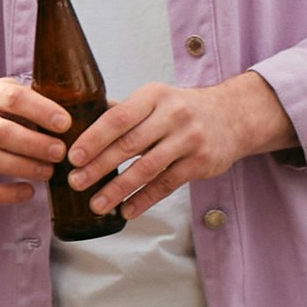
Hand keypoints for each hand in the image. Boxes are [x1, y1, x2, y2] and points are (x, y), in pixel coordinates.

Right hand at [0, 74, 72, 205]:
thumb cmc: (4, 109)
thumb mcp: (16, 92)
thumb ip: (40, 100)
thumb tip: (82, 114)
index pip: (12, 98)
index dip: (40, 111)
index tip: (66, 124)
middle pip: (0, 132)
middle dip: (34, 144)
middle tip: (61, 152)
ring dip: (23, 168)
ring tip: (49, 172)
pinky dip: (6, 194)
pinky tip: (29, 191)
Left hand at [67, 70, 289, 218]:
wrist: (233, 116)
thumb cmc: (182, 109)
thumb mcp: (155, 99)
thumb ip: (122, 112)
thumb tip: (79, 124)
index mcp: (155, 95)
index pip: (119, 117)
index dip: (94, 138)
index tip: (73, 156)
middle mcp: (173, 115)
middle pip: (129, 144)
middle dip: (99, 166)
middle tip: (76, 182)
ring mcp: (189, 140)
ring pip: (147, 169)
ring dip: (118, 189)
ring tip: (96, 204)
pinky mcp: (200, 164)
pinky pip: (166, 185)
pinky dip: (143, 200)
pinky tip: (126, 211)